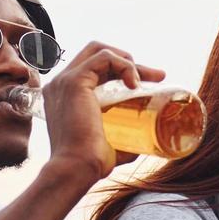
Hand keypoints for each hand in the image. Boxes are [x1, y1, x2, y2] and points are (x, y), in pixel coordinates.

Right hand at [38, 41, 164, 180]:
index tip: (151, 82)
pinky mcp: (74, 81)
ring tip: (149, 79)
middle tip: (157, 77)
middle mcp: (61, 84)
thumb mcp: (111, 144)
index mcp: (66, 96)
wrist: (77, 169)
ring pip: (100, 50)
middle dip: (129, 61)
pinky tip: (135, 83)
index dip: (124, 70)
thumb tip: (145, 143)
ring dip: (129, 60)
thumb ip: (124, 138)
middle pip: (98, 55)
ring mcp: (65, 81)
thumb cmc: (92, 162)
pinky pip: (104, 57)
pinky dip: (124, 64)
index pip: (96, 69)